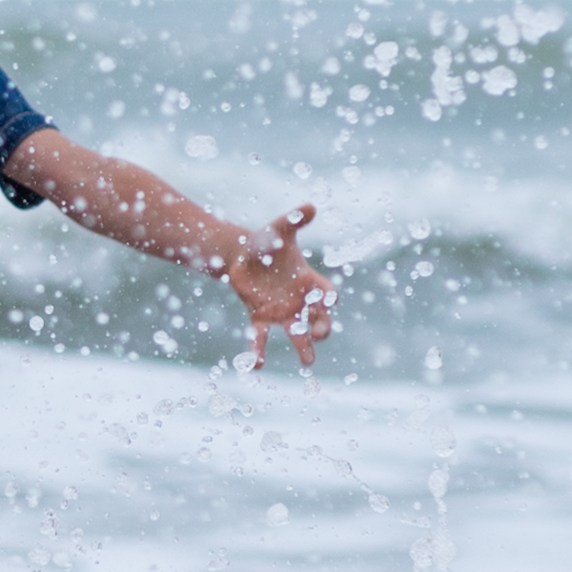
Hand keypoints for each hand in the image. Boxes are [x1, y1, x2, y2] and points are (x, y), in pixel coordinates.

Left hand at [223, 205, 334, 367]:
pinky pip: (261, 339)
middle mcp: (300, 301)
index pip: (326, 292)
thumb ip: (295, 219)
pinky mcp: (261, 318)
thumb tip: (310, 206)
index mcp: (310, 280)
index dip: (329, 297)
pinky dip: (258, 352)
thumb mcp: (280, 229)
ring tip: (308, 362)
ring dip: (304, 348)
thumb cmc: (266, 241)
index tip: (329, 299)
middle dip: (322, 327)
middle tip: (319, 334)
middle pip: (320, 319)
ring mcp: (282, 312)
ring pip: (297, 335)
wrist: (242, 255)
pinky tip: (255, 365)